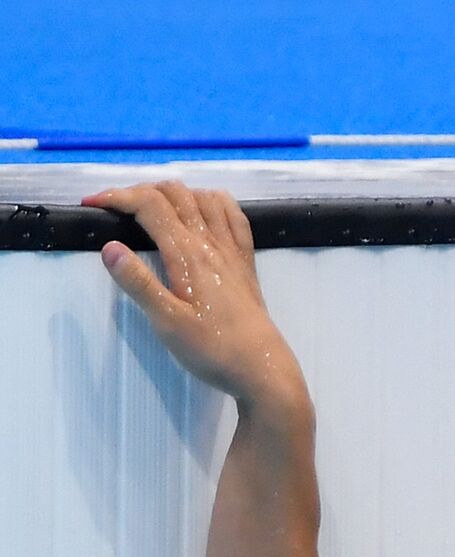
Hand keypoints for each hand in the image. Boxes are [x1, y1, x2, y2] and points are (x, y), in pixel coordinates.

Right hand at [83, 181, 304, 407]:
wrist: (260, 365)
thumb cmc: (211, 349)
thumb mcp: (166, 322)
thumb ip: (138, 283)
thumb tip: (109, 247)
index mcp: (188, 254)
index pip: (150, 207)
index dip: (117, 198)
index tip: (91, 204)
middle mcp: (212, 243)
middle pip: (176, 194)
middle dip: (140, 191)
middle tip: (113, 207)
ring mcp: (233, 250)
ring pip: (205, 198)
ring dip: (175, 192)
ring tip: (150, 206)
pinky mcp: (246, 261)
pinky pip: (234, 216)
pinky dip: (214, 201)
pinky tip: (204, 208)